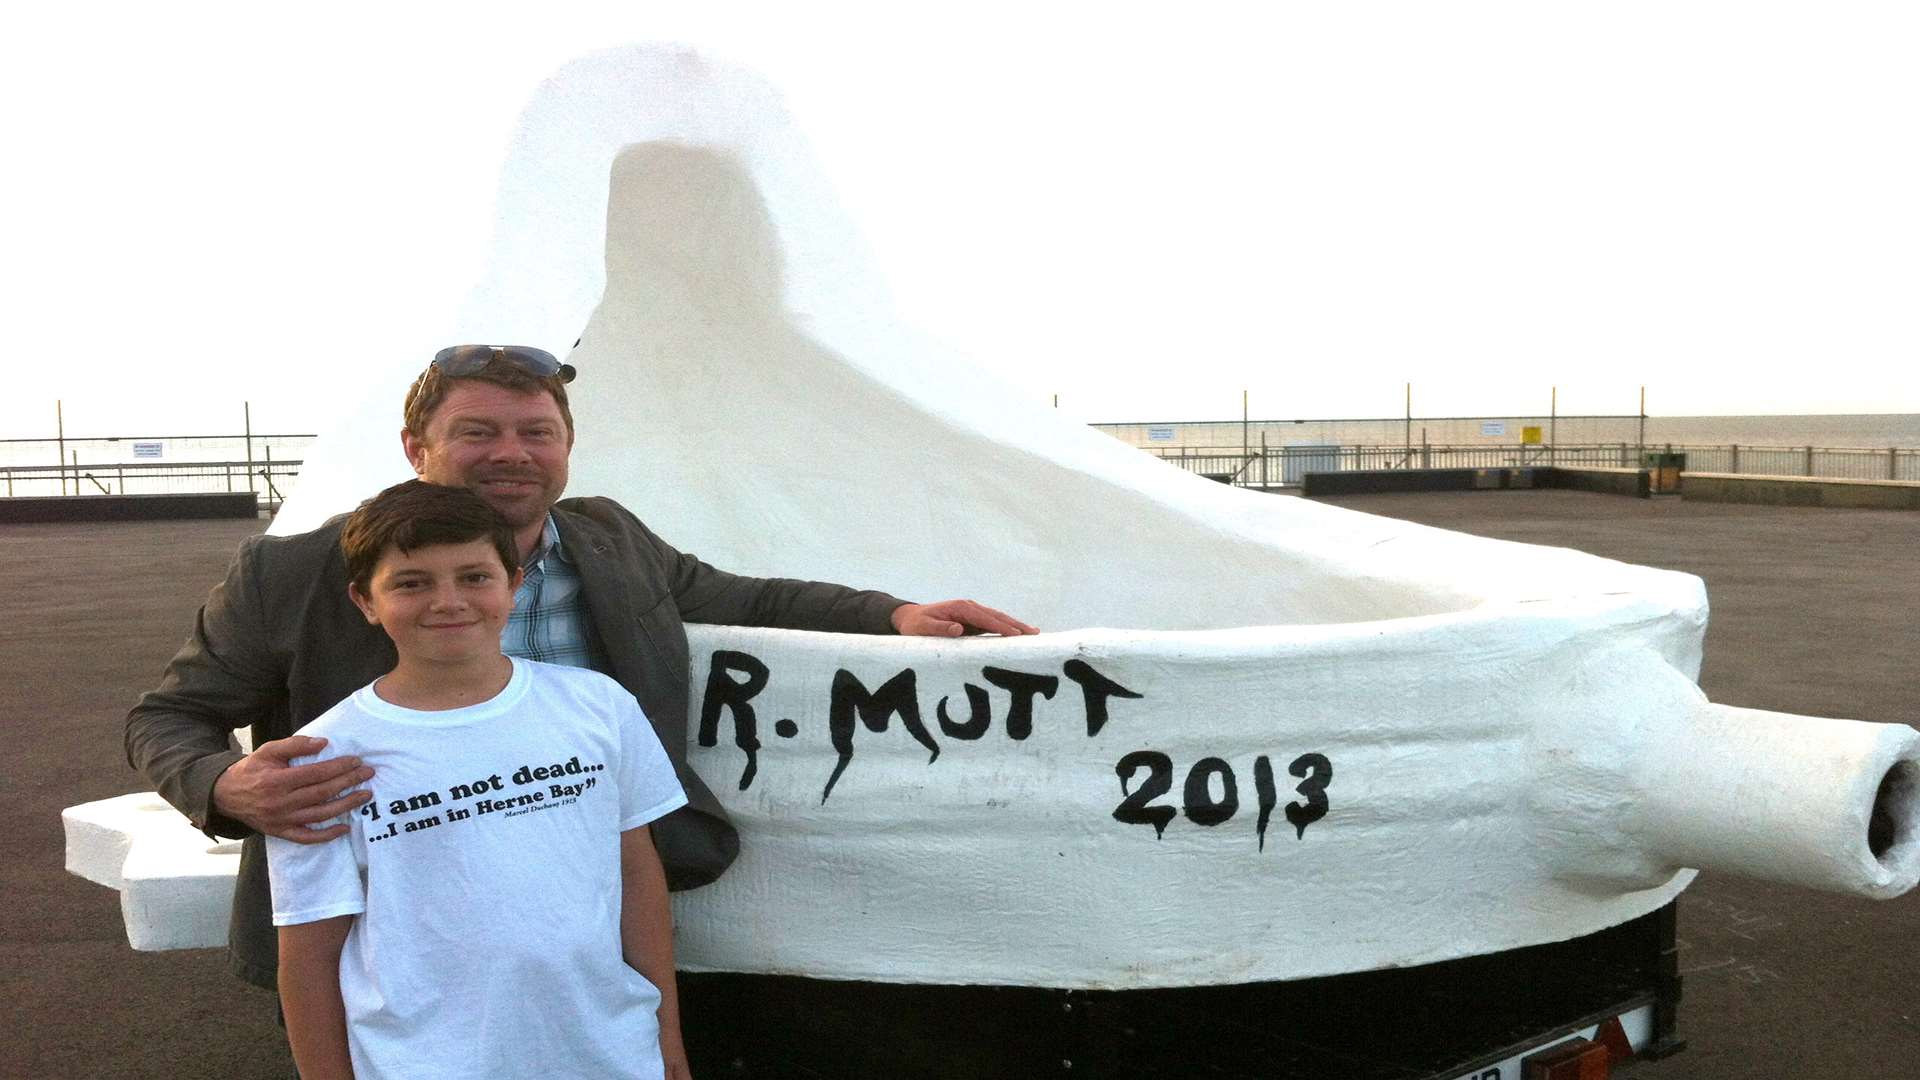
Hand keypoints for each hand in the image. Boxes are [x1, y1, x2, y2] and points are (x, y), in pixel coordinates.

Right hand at [211, 736, 372, 842]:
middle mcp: (280, 803)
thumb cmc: (252, 769)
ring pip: (319, 815)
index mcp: (277, 780)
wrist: (225, 795)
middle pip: (322, 793)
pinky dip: (327, 835)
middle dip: (348, 783)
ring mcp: (281, 820)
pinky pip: (307, 837)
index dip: (338, 767)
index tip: (356, 761)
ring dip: (345, 806)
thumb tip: (323, 742)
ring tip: (365, 796)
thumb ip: (294, 744)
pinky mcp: (281, 832)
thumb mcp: (268, 751)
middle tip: (368, 774)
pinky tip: (344, 828)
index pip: (315, 774)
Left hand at [890, 599, 1038, 637]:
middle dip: (1016, 624)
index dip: (1001, 627)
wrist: (909, 617)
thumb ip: (940, 629)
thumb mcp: (923, 629)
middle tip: (1035, 634)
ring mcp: (972, 612)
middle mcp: (969, 607)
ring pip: (997, 618)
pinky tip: (1017, 634)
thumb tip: (959, 629)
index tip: (1017, 635)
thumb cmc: (915, 625)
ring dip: (1015, 625)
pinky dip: (1006, 628)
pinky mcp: (972, 620)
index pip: (985, 618)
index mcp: (960, 608)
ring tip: (1034, 633)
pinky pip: (992, 624)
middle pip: (997, 615)